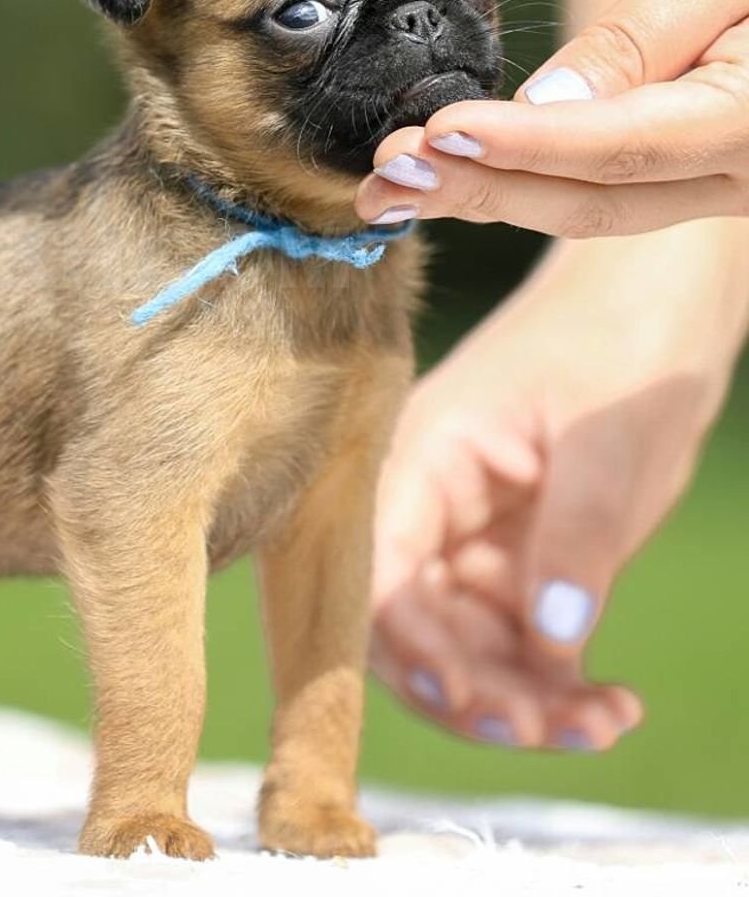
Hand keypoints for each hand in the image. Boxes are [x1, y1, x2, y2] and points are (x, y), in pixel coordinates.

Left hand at [356, 0, 748, 235]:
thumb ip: (640, 35)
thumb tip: (543, 106)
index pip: (623, 147)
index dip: (522, 146)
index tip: (436, 135)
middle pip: (597, 199)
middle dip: (480, 190)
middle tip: (381, 181)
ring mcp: (727, 181)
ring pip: (596, 206)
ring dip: (488, 196)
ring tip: (389, 188)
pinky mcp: (699, 169)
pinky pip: (608, 188)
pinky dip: (526, 181)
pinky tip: (454, 173)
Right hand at [369, 230, 737, 747]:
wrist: (655, 305)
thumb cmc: (621, 346)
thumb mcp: (606, 440)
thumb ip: (577, 536)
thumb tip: (553, 642)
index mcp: (422, 457)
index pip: (380, 565)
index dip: (407, 642)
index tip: (467, 697)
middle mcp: (429, 505)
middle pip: (411, 624)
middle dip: (468, 690)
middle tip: (543, 729)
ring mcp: (470, 537)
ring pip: (464, 646)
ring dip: (520, 701)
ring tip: (599, 726)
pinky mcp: (515, 560)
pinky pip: (517, 642)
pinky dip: (557, 683)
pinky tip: (612, 704)